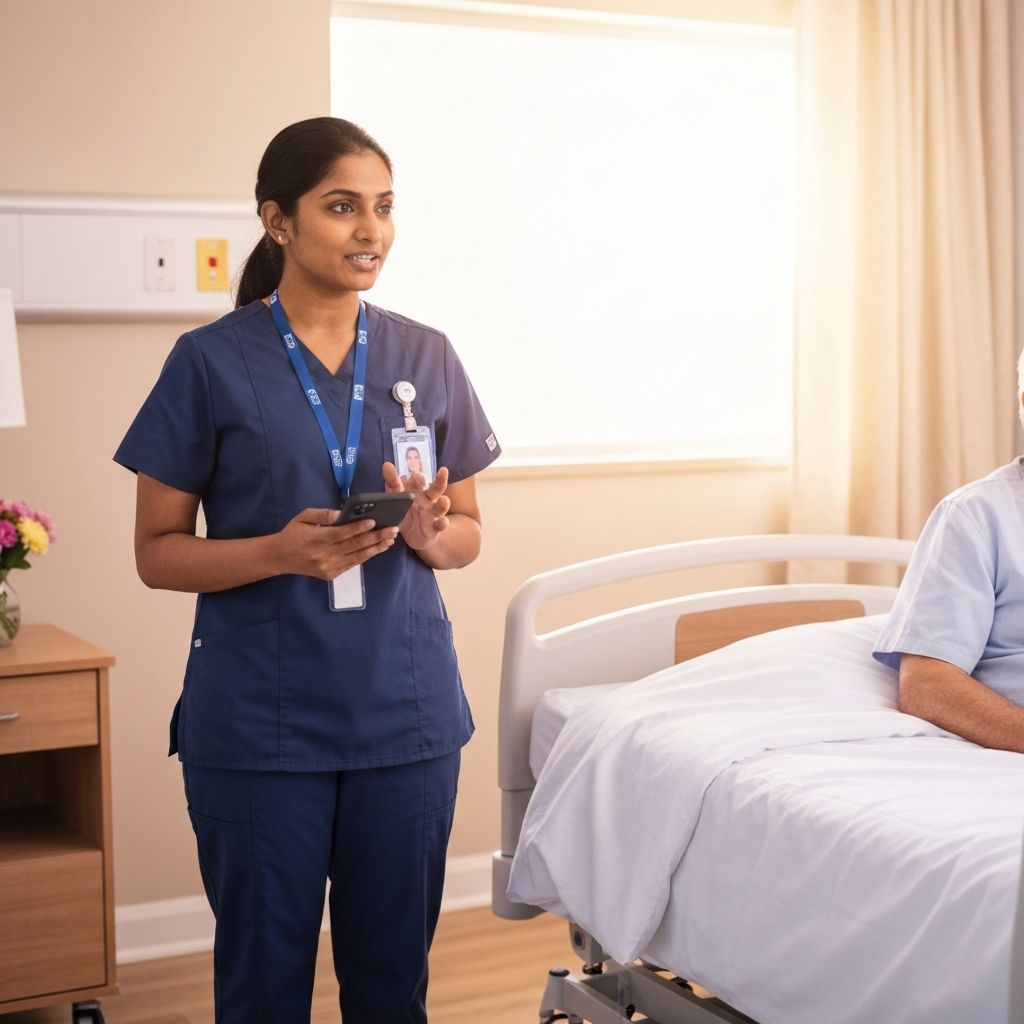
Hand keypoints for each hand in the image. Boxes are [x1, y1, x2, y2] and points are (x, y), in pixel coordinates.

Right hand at [272, 507, 397, 580]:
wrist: (280, 558)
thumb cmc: (293, 533)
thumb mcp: (303, 517)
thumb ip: (321, 514)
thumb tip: (339, 514)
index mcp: (316, 539)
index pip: (342, 534)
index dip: (358, 528)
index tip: (374, 522)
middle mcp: (324, 555)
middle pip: (354, 546)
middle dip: (375, 537)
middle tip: (392, 530)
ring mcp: (328, 567)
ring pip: (357, 557)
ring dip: (376, 548)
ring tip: (390, 540)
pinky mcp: (331, 575)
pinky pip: (352, 565)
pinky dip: (365, 556)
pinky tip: (377, 549)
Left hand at [382, 462, 450, 550]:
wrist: (414, 535)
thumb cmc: (405, 513)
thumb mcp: (395, 499)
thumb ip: (392, 483)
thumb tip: (387, 464)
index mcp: (417, 491)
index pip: (417, 481)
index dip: (415, 477)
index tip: (414, 472)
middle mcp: (428, 500)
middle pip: (436, 489)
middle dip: (438, 482)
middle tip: (423, 480)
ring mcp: (433, 513)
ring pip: (441, 506)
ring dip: (443, 503)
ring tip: (443, 500)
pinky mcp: (436, 527)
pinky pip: (441, 524)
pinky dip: (443, 523)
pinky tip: (443, 521)